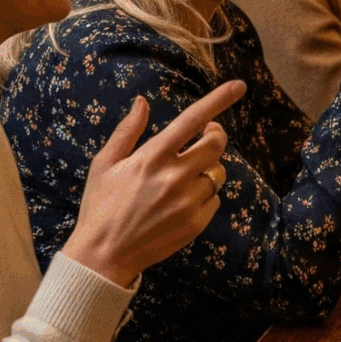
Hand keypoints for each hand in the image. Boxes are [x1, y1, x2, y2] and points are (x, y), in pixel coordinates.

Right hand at [62, 81, 244, 285]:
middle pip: (217, 145)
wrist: (104, 255)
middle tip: (206, 136)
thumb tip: (142, 102)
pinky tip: (182, 202)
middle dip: (215, 136)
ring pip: (218, 174)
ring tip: (186, 177)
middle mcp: (174, 176)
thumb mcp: (105, 164)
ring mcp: (188, 201)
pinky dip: (205, 196)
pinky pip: (215, 199)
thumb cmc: (101, 206)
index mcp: (152, 157)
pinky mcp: (196, 223)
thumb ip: (127, 131)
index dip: (218, 100)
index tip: (239, 86)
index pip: (192, 120)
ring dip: (209, 169)